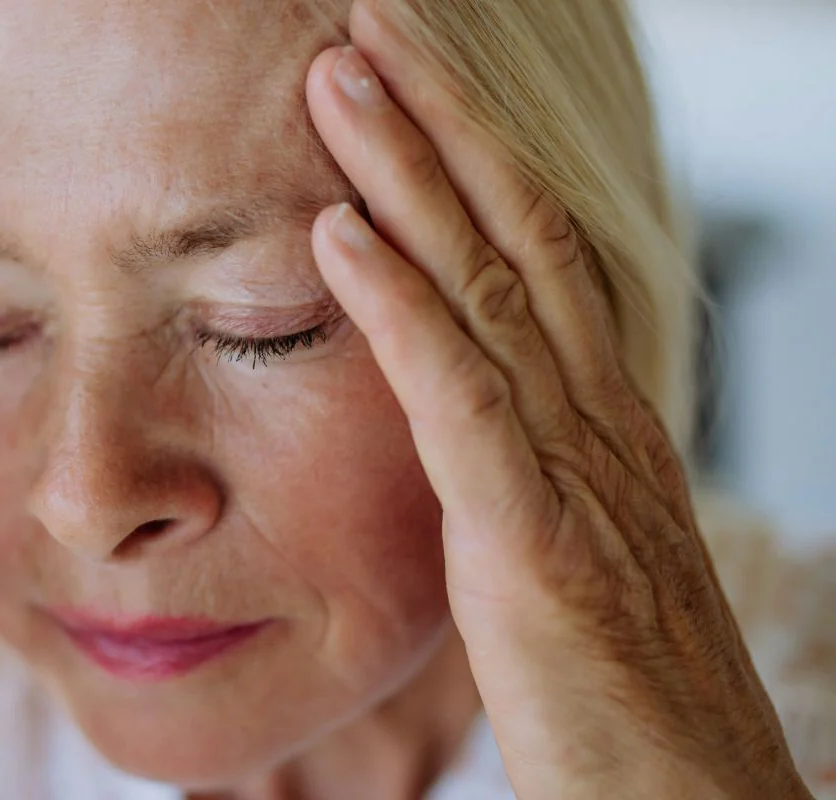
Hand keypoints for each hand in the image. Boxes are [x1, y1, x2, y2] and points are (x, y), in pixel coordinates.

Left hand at [305, 3, 808, 796]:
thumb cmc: (624, 691)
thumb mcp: (572, 549)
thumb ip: (520, 469)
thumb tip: (463, 418)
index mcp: (598, 416)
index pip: (532, 248)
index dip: (469, 152)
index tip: (401, 77)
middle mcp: (595, 417)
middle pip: (515, 231)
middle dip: (437, 118)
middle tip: (366, 26)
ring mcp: (572, 472)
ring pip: (487, 285)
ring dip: (407, 172)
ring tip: (337, 78)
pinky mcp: (533, 542)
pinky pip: (458, 400)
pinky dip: (397, 308)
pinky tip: (336, 234)